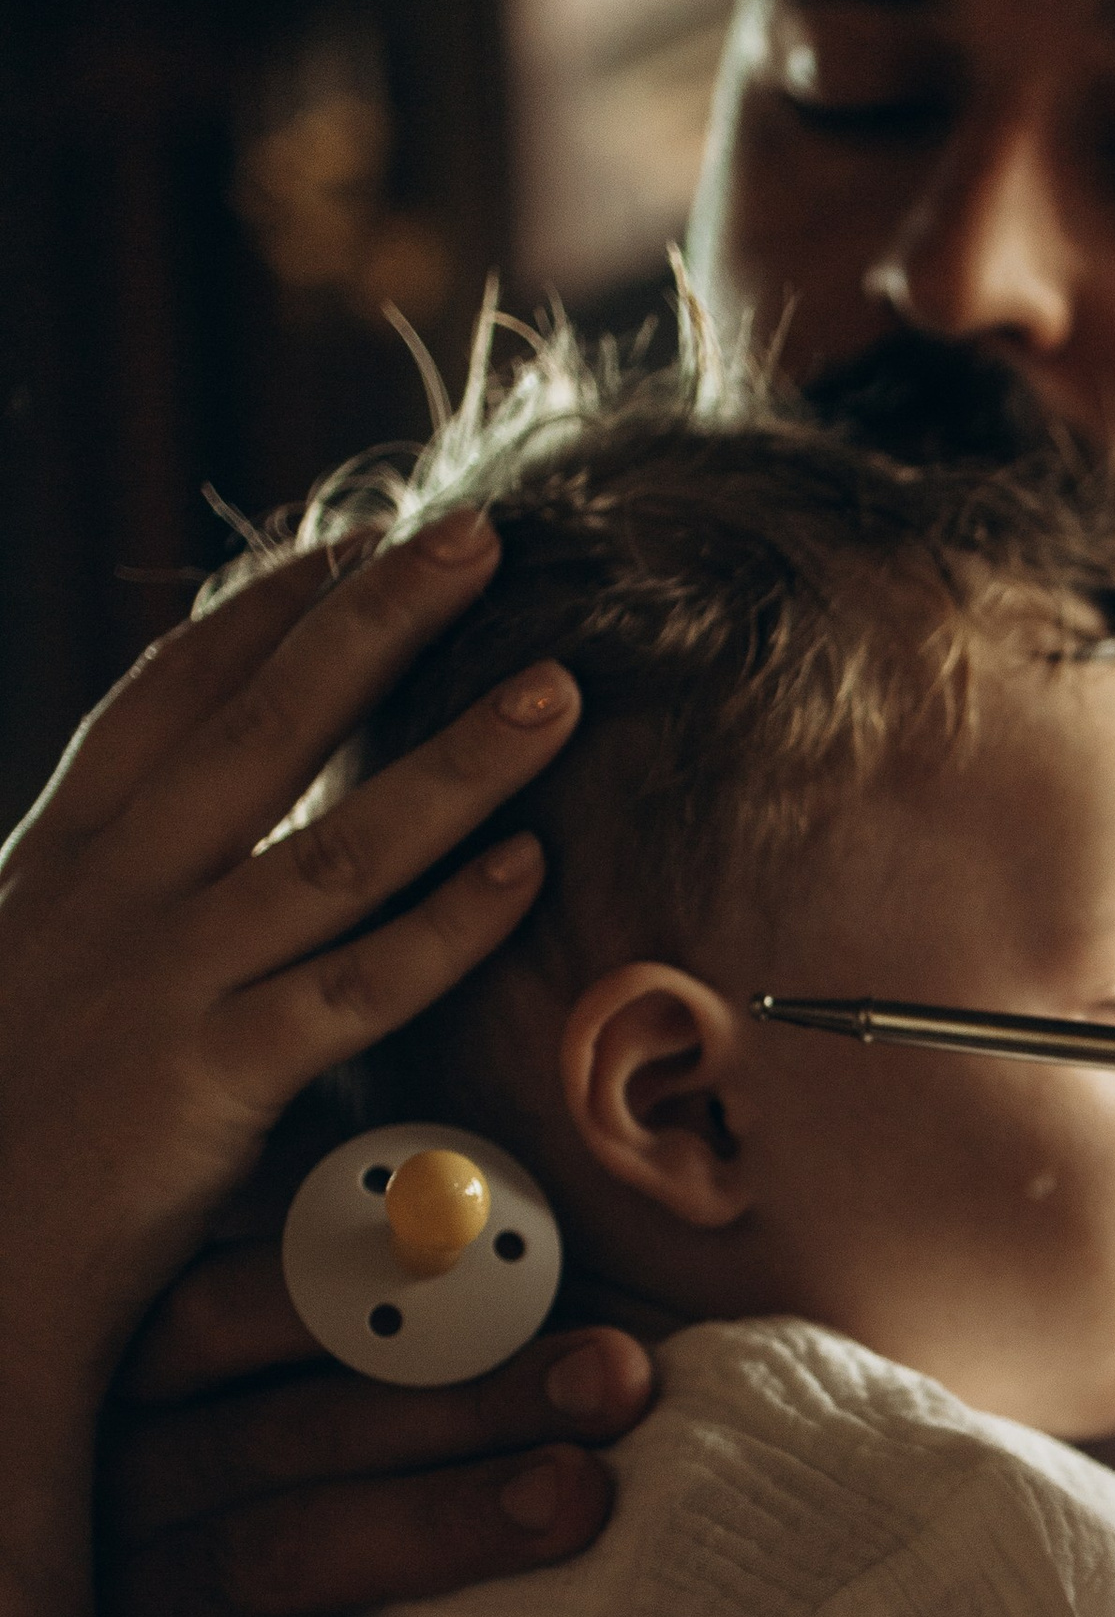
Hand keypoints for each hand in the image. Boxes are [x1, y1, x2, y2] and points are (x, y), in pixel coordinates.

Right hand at [0, 511, 579, 1405]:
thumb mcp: (27, 988)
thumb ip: (110, 917)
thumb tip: (209, 867)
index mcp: (54, 866)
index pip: (165, 698)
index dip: (263, 610)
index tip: (353, 538)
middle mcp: (104, 900)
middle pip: (260, 724)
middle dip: (374, 619)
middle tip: (477, 534)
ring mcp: (157, 985)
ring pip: (339, 845)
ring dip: (458, 760)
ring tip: (558, 687)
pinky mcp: (206, 1082)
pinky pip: (357, 988)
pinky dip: (450, 925)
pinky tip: (530, 869)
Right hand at [102, 1237, 651, 1616]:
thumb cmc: (333, 1512)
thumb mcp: (356, 1412)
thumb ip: (434, 1324)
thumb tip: (578, 1234)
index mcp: (166, 1377)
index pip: (238, 1300)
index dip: (382, 1276)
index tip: (527, 1257)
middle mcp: (131, 1475)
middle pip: (293, 1424)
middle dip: (468, 1398)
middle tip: (611, 1380)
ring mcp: (129, 1604)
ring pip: (272, 1555)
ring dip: (438, 1524)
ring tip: (577, 1503)